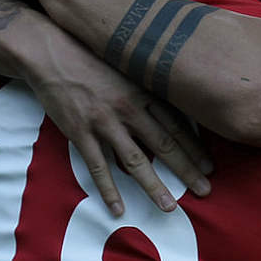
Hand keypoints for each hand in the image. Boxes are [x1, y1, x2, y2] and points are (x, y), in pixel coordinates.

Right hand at [27, 50, 212, 215]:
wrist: (50, 52)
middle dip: (186, 170)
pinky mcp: (80, 132)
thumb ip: (144, 86)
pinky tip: (118, 208)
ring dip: (154, 186)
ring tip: (169, 207)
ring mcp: (104, 122)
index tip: (209, 166)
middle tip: (205, 191)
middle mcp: (128, 108)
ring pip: (135, 161)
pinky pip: (98, 166)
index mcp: (141, 91)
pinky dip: (108, 190)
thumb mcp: (124, 64)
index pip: (176, 124)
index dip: (194, 147)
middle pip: (164, 144)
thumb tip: (166, 106)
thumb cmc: (88, 55)